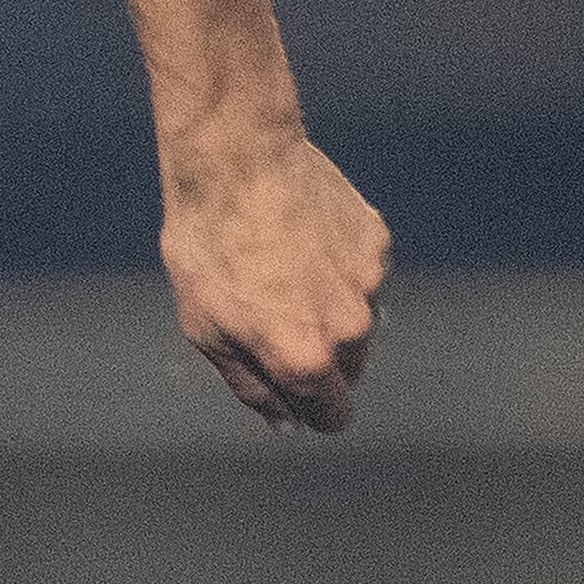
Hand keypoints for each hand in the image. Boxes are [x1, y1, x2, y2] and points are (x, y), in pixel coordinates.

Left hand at [160, 129, 387, 432]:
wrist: (237, 159)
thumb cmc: (208, 244)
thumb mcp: (206, 328)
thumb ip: (251, 384)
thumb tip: (284, 423)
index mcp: (307, 358)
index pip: (333, 415)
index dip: (311, 411)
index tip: (292, 394)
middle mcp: (350, 328)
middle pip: (348, 371)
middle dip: (316, 360)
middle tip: (269, 318)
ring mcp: (370, 283)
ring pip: (357, 321)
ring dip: (326, 311)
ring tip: (278, 270)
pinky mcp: (377, 243)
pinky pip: (359, 275)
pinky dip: (335, 268)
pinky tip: (297, 239)